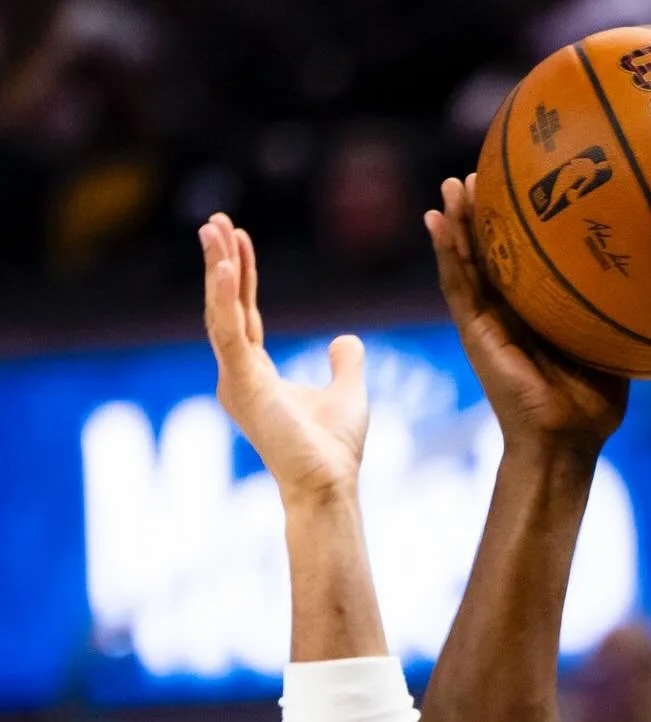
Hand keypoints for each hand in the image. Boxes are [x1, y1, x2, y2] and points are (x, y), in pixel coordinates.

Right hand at [200, 213, 366, 502]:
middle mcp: (238, 375)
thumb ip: (345, 363)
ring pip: (219, 313)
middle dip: (219, 262)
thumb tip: (345, 338)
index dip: (240, 275)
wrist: (330, 484)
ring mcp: (235, 381)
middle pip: (223, 307)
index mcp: (256, 374)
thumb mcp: (347, 391)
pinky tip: (224, 264)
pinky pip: (229, 331)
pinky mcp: (242, 385)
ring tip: (214, 228)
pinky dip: (224, 296)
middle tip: (214, 220)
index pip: (243, 313)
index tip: (238, 238)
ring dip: (216, 269)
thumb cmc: (334, 449)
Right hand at [425, 175, 627, 459]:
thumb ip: (619, 311)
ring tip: (451, 184)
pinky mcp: (475, 334)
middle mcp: (509, 313)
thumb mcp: (612, 344)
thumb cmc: (593, 404)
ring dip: (456, 222)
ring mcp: (488, 322)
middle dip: (483, 212)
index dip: (519, 223)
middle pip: (490, 252)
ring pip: (466, 262)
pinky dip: (445, 253)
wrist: (567, 440)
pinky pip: (457, 286)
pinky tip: (436, 221)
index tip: (523, 183)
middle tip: (480, 170)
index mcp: (538, 312)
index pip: (524, 258)